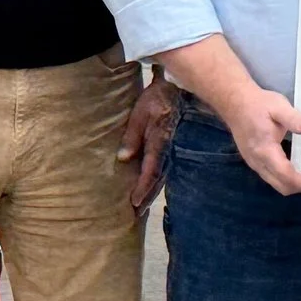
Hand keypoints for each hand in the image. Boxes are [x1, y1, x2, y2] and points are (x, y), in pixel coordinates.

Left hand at [116, 72, 177, 211]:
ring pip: (164, 176)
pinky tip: (153, 187)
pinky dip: (158, 181)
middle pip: (158, 178)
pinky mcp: (175, 146)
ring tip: (142, 206)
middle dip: (147, 196)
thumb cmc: (156, 99)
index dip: (143, 187)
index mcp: (159, 143)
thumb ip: (132, 136)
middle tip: (136, 213)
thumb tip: (123, 158)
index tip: (134, 203)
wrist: (177, 87)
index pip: (151, 170)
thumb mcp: (140, 113)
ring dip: (153, 192)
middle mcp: (169, 150)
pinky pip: (166, 167)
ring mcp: (175, 149)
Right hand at [217, 85, 300, 194]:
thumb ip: (293, 118)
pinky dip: (286, 179)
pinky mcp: (254, 161)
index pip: (286, 175)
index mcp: (265, 150)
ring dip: (294, 184)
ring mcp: (254, 163)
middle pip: (281, 185)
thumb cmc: (258, 104)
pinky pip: (271, 177)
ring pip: (275, 183)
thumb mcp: (278, 106)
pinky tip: (297, 170)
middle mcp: (258, 162)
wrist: (235, 103)